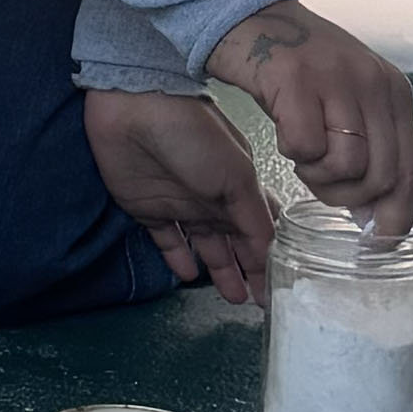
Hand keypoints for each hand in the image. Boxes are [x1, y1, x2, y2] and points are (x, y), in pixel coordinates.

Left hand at [85, 85, 273, 306]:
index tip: (279, 290)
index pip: (261, 231)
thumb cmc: (195, 136)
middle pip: (235, 243)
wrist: (134, 109)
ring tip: (233, 297)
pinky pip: (167, 240)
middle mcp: (213, 199)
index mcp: (240, 188)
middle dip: (248, 271)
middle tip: (257, 302)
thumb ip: (254, 219)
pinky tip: (189, 275)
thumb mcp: (237, 177)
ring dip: (220, 270)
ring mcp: (180, 205)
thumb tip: (270, 252)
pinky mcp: (146, 209)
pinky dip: (178, 258)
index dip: (269, 259)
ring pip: (206, 246)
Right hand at [207, 3, 412, 251]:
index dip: (396, 215)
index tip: (377, 240)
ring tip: (301, 155)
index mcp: (393, 92)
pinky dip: (292, 153)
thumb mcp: (348, 99)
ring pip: (348, 166)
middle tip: (320, 184)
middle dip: (349, 199)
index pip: (410, 171)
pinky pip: (306, 146)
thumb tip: (377, 213)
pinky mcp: (297, 78)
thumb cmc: (296, 66)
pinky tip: (283, 133)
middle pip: (382, 177)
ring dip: (318, 177)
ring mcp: (338, 79)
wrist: (250, 15)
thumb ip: (368, 146)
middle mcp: (374, 84)